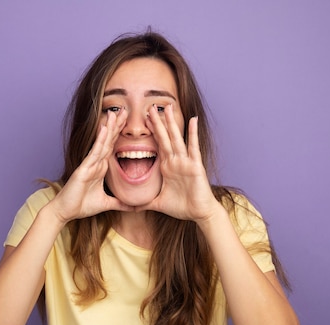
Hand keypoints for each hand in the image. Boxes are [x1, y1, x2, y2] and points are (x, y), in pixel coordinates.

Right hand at [49, 109, 132, 222]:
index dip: (119, 134)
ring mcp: (89, 164)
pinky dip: (100, 140)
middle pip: (108, 141)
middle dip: (116, 126)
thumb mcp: (106, 203)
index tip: (128, 122)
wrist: (65, 212)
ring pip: (102, 143)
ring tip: (115, 113)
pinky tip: (104, 128)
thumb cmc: (81, 205)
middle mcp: (95, 163)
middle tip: (125, 110)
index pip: (112, 147)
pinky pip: (94, 152)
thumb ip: (120, 203)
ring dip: (109, 128)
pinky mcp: (84, 169)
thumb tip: (135, 207)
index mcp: (101, 168)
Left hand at [137, 104, 219, 221]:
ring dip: (171, 123)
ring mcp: (185, 162)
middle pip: (164, 137)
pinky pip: (193, 147)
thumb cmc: (182, 207)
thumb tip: (129, 207)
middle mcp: (175, 161)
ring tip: (167, 107)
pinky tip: (193, 120)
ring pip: (176, 138)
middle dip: (157, 122)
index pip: (156, 145)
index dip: (150, 133)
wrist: (200, 213)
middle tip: (150, 106)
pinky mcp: (195, 165)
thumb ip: (143, 203)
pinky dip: (192, 134)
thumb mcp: (157, 203)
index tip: (142, 119)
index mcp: (167, 167)